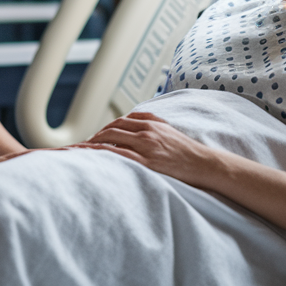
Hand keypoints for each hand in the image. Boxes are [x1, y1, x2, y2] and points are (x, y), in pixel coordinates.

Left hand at [81, 112, 218, 186]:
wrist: (204, 164)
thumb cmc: (187, 151)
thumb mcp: (168, 130)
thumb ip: (151, 123)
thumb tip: (131, 121)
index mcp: (151, 123)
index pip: (120, 121)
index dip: (104, 129)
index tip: (95, 138)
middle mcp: (146, 131)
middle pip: (111, 129)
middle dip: (94, 137)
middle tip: (82, 148)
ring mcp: (146, 146)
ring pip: (110, 141)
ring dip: (91, 146)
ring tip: (81, 154)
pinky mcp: (146, 162)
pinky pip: (117, 156)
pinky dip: (101, 156)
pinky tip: (92, 161)